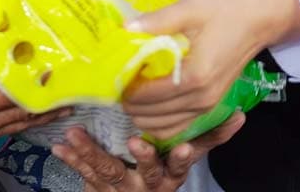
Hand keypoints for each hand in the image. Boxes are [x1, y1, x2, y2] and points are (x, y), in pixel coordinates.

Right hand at [0, 41, 68, 191]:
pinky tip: (62, 108)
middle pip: (10, 90)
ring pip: (21, 110)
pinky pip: (20, 125)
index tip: (17, 26)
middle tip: (58, 52)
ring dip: (47, 96)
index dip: (0, 47)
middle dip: (35, 72)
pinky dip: (42, 117)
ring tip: (72, 79)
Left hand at [52, 113, 244, 190]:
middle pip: (147, 171)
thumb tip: (240, 116)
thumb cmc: (162, 175)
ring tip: (77, 135)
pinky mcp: (99, 188)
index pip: (179, 167)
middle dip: (143, 157)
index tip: (185, 147)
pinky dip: (72, 159)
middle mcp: (147, 184)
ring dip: (93, 152)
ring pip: (109, 169)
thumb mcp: (185, 161)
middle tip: (137, 143)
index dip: (181, 158)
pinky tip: (59, 146)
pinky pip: (84, 173)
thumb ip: (211, 138)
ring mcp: (121, 188)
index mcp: (169, 176)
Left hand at [122, 0, 299, 139]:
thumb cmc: (226, 9)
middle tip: (119, 82)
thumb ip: (157, 22)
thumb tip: (124, 29)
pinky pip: (180, 127)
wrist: (261, 18)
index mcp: (194, 77)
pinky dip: (161, 122)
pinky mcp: (213, 105)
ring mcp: (209, 106)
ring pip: (165, 129)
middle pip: (152, 118)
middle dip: (130, 104)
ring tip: (132, 92)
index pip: (147, 97)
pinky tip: (152, 103)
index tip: (112, 74)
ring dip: (143, 116)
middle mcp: (201, 99)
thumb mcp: (190, 8)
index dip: (124, 89)